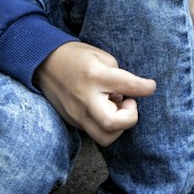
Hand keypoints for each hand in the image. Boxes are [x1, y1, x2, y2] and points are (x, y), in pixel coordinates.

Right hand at [33, 40, 155, 147]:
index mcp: (95, 76)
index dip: (145, 88)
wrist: (43, 63)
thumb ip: (118, 76)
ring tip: (115, 107)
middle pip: (113, 124)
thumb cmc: (76, 56)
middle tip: (129, 103)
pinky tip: (103, 108)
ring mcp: (76, 113)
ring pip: (104, 137)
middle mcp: (85, 98)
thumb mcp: (101, 57)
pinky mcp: (72, 121)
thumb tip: (128, 95)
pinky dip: (105, 124)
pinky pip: (94, 131)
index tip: (150, 87)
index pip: (128, 86)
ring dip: (118, 125)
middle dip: (130, 118)